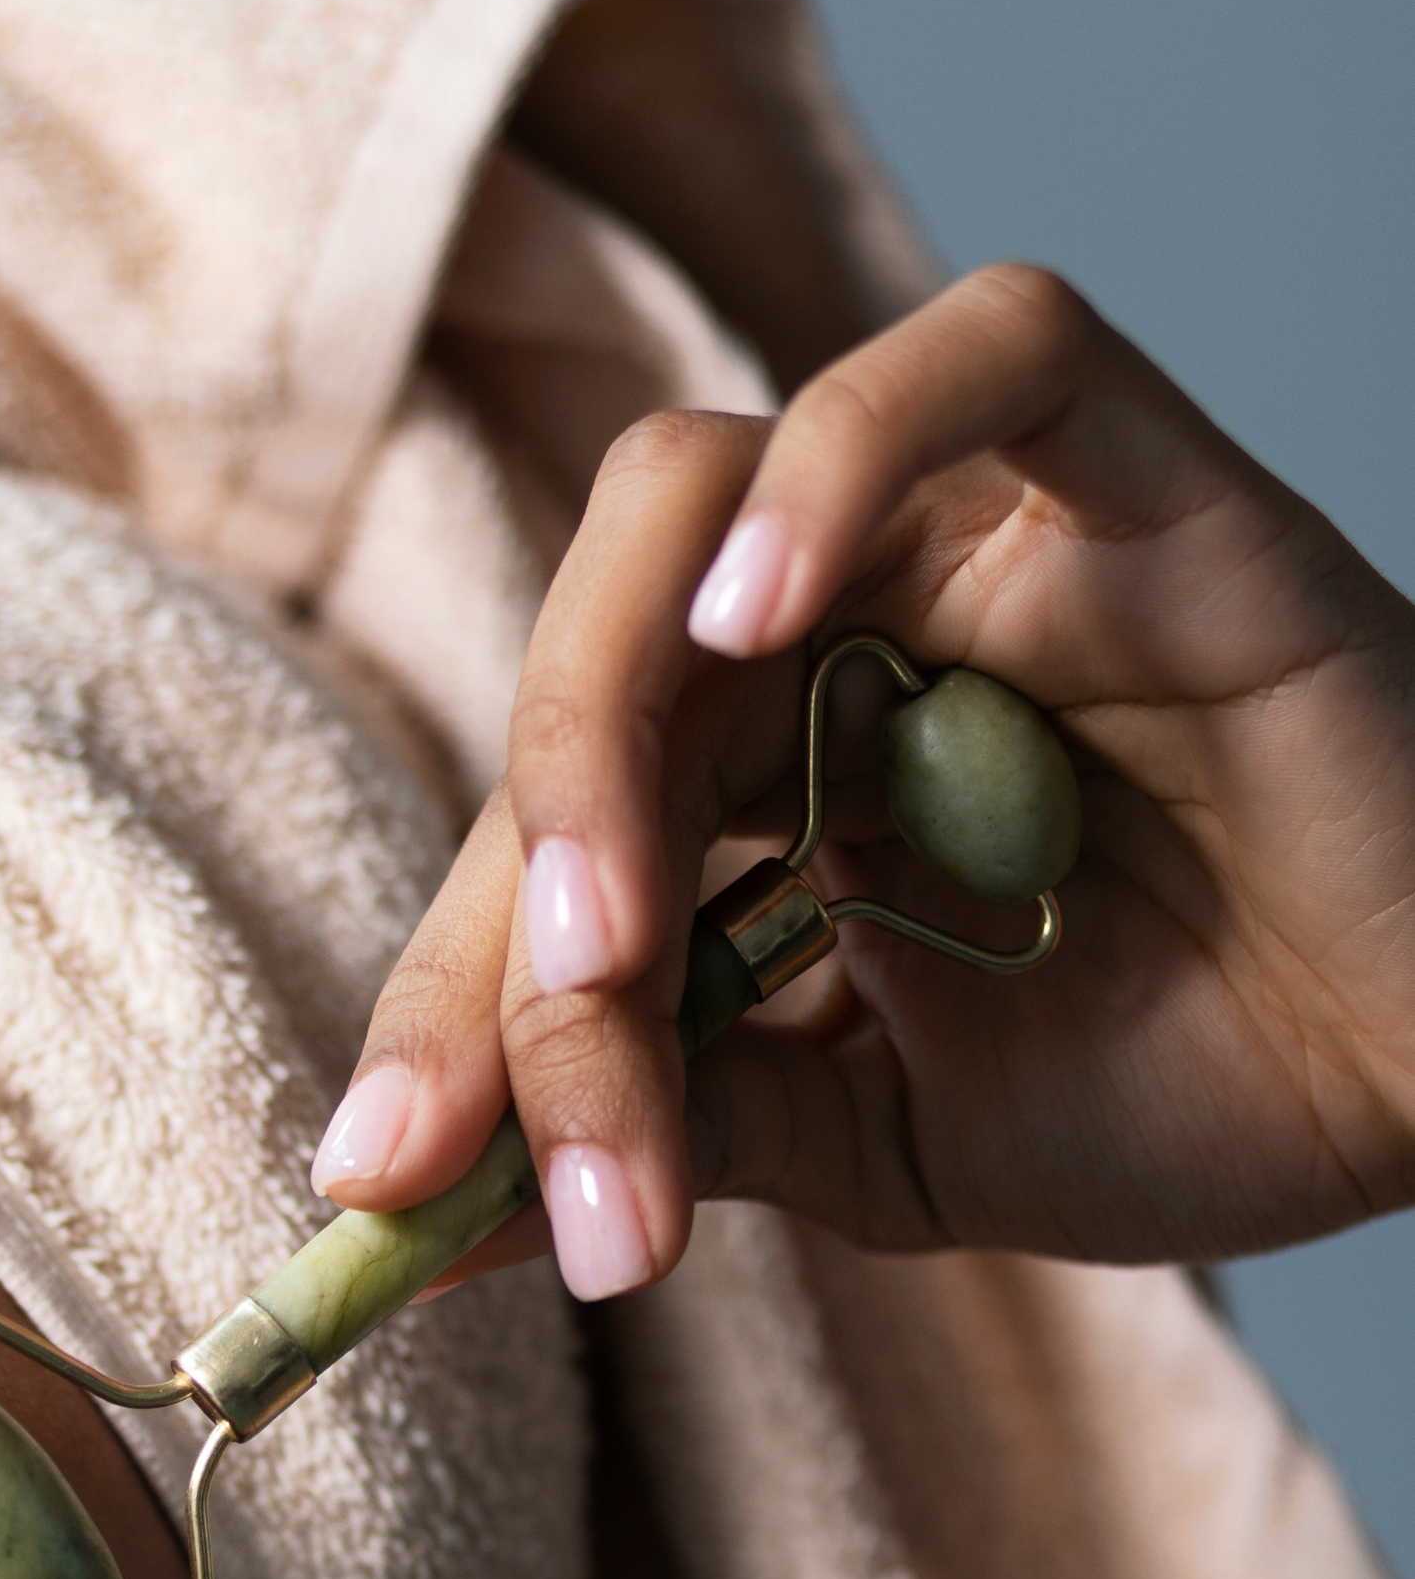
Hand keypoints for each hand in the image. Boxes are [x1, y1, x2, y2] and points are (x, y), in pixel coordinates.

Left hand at [315, 267, 1414, 1293]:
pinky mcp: (1139, 477)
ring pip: (691, 508)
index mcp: (766, 772)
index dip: (447, 1010)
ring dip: (599, 728)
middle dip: (498, 930)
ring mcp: (979, 535)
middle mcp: (841, 624)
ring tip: (601, 932)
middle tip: (467, 1127)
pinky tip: (754, 619)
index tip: (379, 1187)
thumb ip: (678, 1134)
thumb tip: (418, 1218)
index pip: (544, 844)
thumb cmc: (1200, 1080)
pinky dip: (848, 460)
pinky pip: (980, 359)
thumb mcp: (878, 1150)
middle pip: (580, 690)